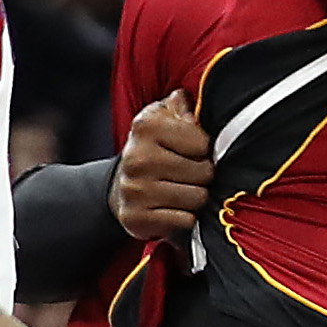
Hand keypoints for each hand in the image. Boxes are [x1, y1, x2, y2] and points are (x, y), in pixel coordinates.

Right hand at [112, 91, 214, 241]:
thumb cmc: (154, 148)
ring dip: (196, 196)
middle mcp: (137, 157)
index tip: (192, 150)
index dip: (204, 149)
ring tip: (182, 189)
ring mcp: (134, 189)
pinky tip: (173, 208)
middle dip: (203, 174)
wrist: (122, 184)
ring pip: (197, 198)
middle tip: (189, 173)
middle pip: (204, 172)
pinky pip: (185, 220)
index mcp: (146, 126)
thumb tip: (190, 106)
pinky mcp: (136, 218)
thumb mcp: (165, 118)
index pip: (203, 143)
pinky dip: (185, 217)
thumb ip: (182, 106)